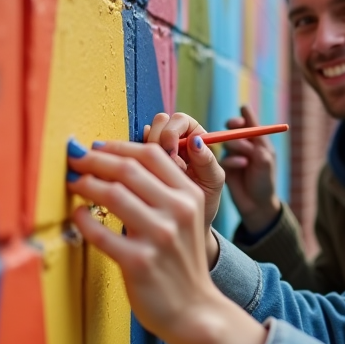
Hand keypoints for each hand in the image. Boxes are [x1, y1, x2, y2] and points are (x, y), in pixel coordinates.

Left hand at [66, 140, 266, 343]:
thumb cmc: (181, 261)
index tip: (96, 147)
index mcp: (190, 196)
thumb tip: (121, 160)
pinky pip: (99, 232)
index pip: (151, 155)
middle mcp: (177, 212)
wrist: (194, 309)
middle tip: (75, 159)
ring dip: (85, 184)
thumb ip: (164, 189)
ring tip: (73, 183)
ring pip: (112, 194)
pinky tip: (78, 215)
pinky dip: (83, 219)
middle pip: (128, 169)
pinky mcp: (138, 263)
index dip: (118, 146)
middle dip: (94, 160)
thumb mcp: (187, 218)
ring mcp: (158, 237)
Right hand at [142, 112, 224, 232]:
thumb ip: (207, 162)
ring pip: (145, 135)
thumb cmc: (204, 202)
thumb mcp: (211, 184)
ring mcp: (157, 148)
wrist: (185, 224)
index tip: (172, 156)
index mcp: (196, 137)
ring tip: (154, 174)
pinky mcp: (141, 160)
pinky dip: (133, 159)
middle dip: (157, 141)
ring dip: (146, 151)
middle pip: (159, 122)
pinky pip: (133, 150)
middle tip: (159, 166)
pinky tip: (140, 175)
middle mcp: (176, 138)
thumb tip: (197, 140)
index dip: (172, 133)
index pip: (180, 120)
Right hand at [220, 104, 281, 233]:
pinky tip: (241, 166)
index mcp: (259, 142)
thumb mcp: (265, 163)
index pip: (251, 124)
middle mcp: (245, 147)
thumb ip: (256, 149)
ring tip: (246, 161)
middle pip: (235, 129)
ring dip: (236, 147)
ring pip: (228, 142)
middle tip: (231, 125)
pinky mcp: (224, 166)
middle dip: (233, 125)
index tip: (242, 110)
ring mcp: (233, 156)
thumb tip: (243, 140)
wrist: (256, 204)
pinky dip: (232, 159)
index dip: (245, 116)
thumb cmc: (265, 183)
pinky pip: (224, 157)